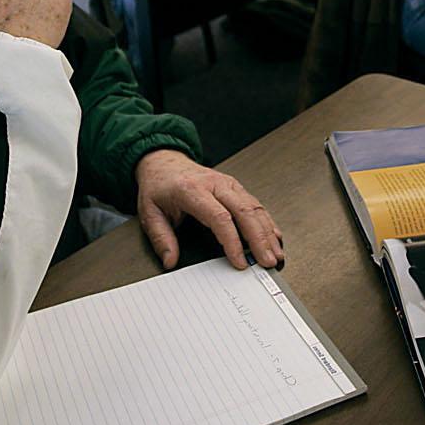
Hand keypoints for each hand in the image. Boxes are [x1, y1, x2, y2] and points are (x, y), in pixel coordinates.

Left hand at [134, 149, 283, 270]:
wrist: (164, 163)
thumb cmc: (159, 187)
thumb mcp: (149, 212)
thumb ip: (161, 238)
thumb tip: (171, 261)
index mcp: (193, 190)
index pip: (219, 217)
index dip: (232, 241)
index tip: (239, 262)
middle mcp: (215, 184)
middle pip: (244, 211)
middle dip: (259, 239)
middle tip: (267, 261)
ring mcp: (228, 184)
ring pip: (254, 207)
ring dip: (268, 232)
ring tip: (275, 253)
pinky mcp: (236, 187)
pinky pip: (255, 204)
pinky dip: (267, 222)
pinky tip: (275, 236)